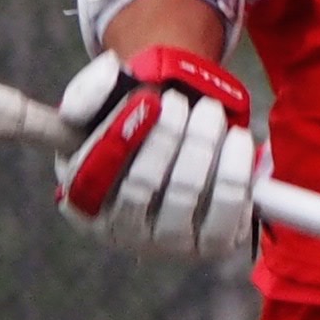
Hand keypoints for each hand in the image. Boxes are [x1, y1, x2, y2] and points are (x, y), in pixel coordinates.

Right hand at [52, 45, 256, 258]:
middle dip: (166, 135)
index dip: (118, 137)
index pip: (91, 176)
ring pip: (184, 195)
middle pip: (140, 185)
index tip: (148, 100)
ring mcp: (167, 244)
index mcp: (83, 201)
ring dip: (201, 146)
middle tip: (181, 99)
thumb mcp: (102, 107)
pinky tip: (236, 140)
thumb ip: (91, 90)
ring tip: (210, 111)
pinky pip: (226, 213)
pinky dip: (234, 171)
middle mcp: (122, 232)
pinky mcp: (211, 245)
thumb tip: (107, 74)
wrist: (182, 151)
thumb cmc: (134, 129)